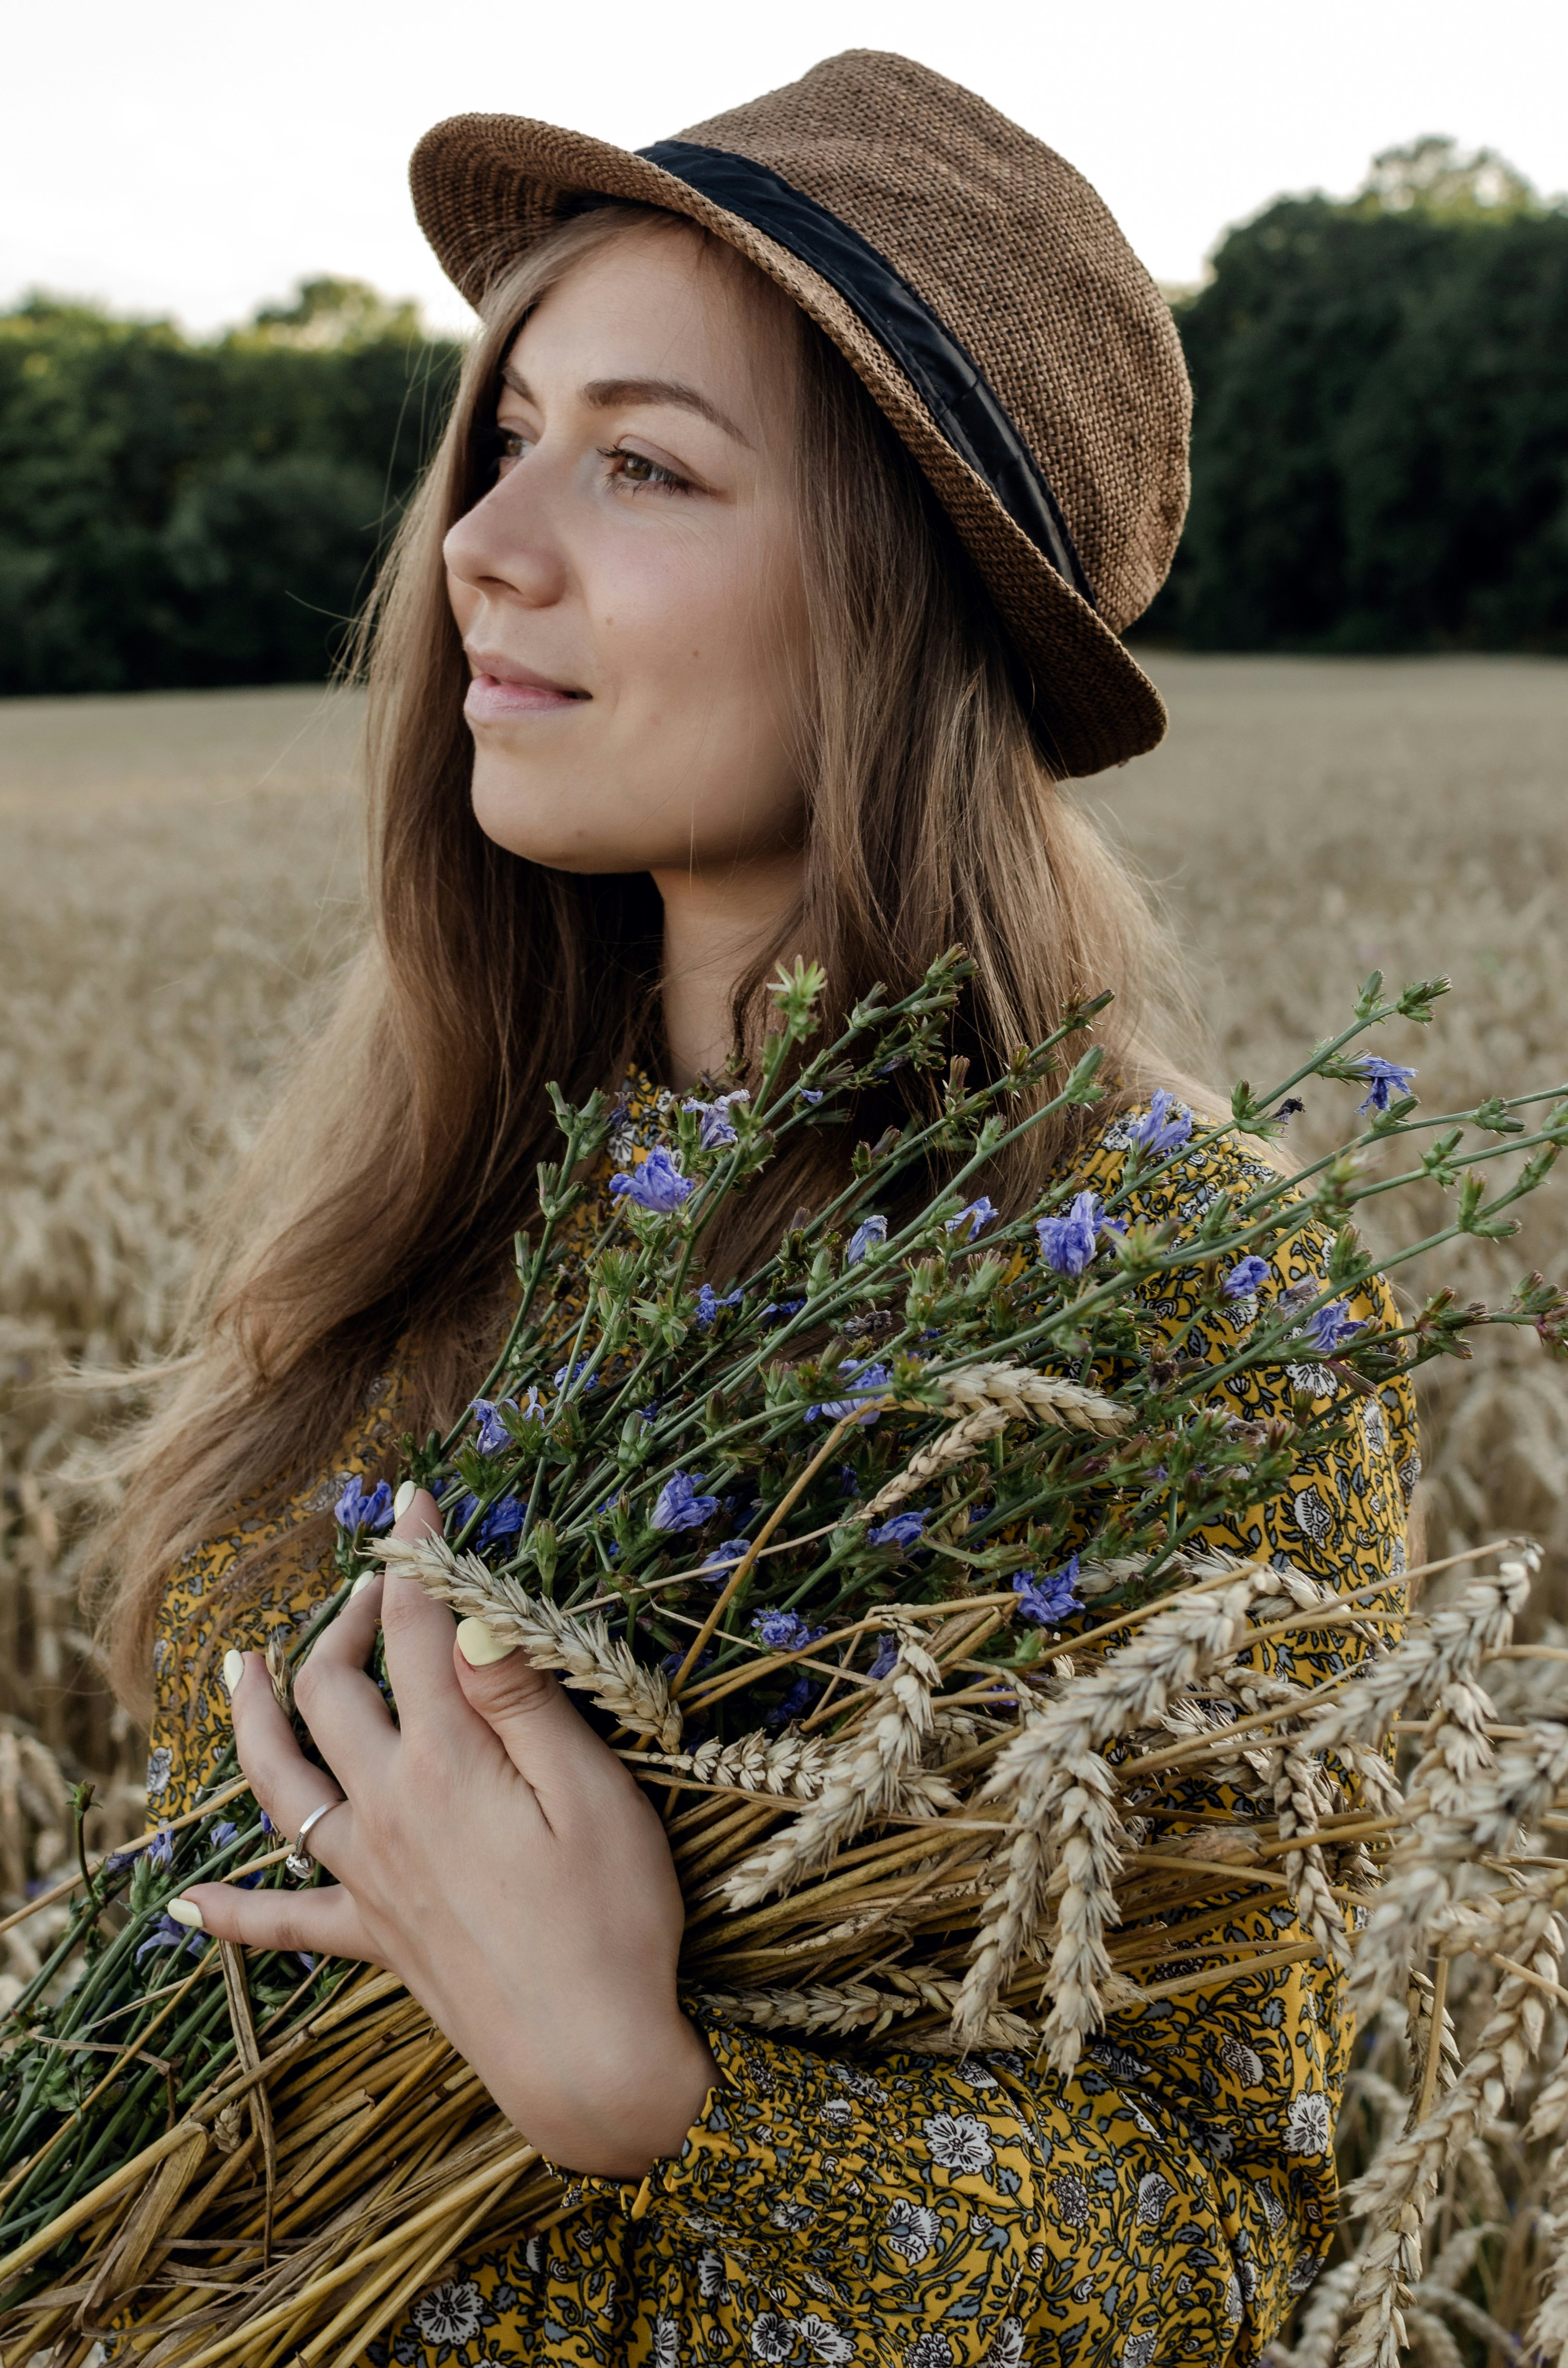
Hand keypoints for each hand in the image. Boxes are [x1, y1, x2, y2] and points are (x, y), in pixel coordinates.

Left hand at [171, 1491, 717, 2176]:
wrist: (593, 2062)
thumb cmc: (614, 1920)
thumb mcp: (594, 1792)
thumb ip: (523, 1702)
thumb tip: (470, 1621)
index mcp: (448, 1764)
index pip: (419, 1634)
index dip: (419, 1560)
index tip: (416, 1500)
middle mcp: (389, 1812)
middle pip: (337, 1692)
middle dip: (349, 1618)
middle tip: (379, 1579)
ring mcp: (372, 1879)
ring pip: (283, 1786)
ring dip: (254, 1721)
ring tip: (240, 1667)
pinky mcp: (376, 1940)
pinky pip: (284, 1925)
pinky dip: (230, 1913)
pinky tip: (186, 1903)